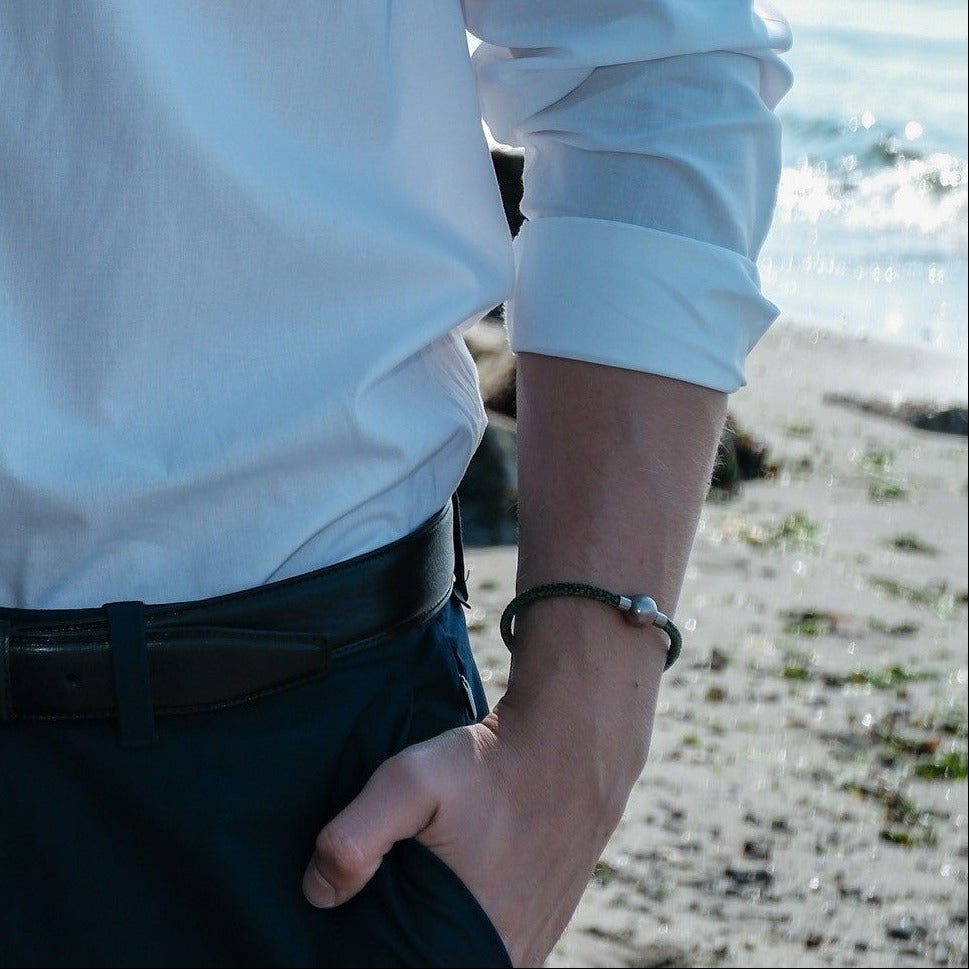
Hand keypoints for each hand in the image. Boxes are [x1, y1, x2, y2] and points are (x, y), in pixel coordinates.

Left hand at [302, 620, 662, 967]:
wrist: (572, 743)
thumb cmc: (491, 765)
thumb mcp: (410, 783)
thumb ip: (356, 837)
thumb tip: (317, 892)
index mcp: (471, 952)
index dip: (369, 948)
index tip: (356, 912)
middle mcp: (507, 963)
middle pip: (427, 964)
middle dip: (395, 939)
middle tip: (382, 890)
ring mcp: (531, 948)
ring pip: (457, 957)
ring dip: (428, 934)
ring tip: (411, 884)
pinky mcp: (545, 924)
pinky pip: (489, 944)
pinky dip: (458, 924)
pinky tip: (445, 884)